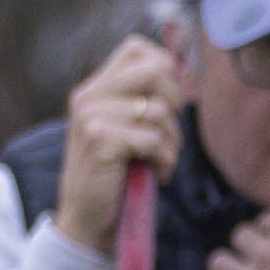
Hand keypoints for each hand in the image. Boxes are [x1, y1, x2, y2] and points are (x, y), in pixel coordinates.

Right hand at [49, 34, 183, 251]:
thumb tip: (182, 71)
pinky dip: (164, 162)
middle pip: (155, 71)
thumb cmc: (116, 176)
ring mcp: (91, 117)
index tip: (169, 103)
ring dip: (172, 144)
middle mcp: (88, 96)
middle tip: (166, 135)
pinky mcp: (99, 140)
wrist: (87, 222)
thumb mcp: (128, 130)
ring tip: (158, 162)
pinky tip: (153, 175)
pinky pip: (154, 139)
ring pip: (159, 111)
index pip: (137, 48)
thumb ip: (144, 99)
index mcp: (95, 89)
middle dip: (174, 104)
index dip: (165, 69)